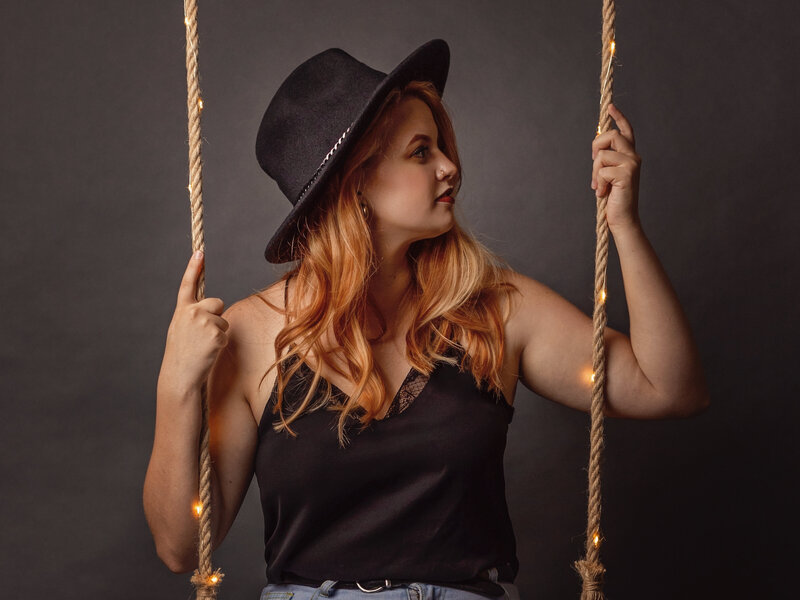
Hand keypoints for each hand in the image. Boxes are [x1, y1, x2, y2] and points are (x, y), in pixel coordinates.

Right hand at [160, 251, 228, 393]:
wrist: (179, 375)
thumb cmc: (181, 354)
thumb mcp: (180, 329)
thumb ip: (192, 315)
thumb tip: (212, 308)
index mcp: (182, 310)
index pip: (188, 285)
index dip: (193, 267)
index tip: (199, 250)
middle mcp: (192, 312)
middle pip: (217, 303)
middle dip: (216, 316)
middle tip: (203, 335)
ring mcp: (204, 322)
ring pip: (223, 320)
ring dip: (217, 333)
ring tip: (202, 346)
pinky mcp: (216, 334)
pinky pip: (226, 334)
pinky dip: (220, 344)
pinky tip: (207, 352)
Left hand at [591, 103, 641, 231]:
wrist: (623, 218)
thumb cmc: (614, 198)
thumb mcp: (609, 175)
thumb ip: (606, 161)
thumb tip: (597, 149)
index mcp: (630, 155)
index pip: (626, 131)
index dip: (619, 117)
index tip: (610, 106)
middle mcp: (634, 157)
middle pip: (610, 135)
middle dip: (596, 147)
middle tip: (594, 164)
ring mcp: (632, 164)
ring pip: (602, 154)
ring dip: (595, 172)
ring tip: (600, 186)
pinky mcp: (627, 174)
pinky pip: (602, 170)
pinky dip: (599, 183)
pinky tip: (604, 193)